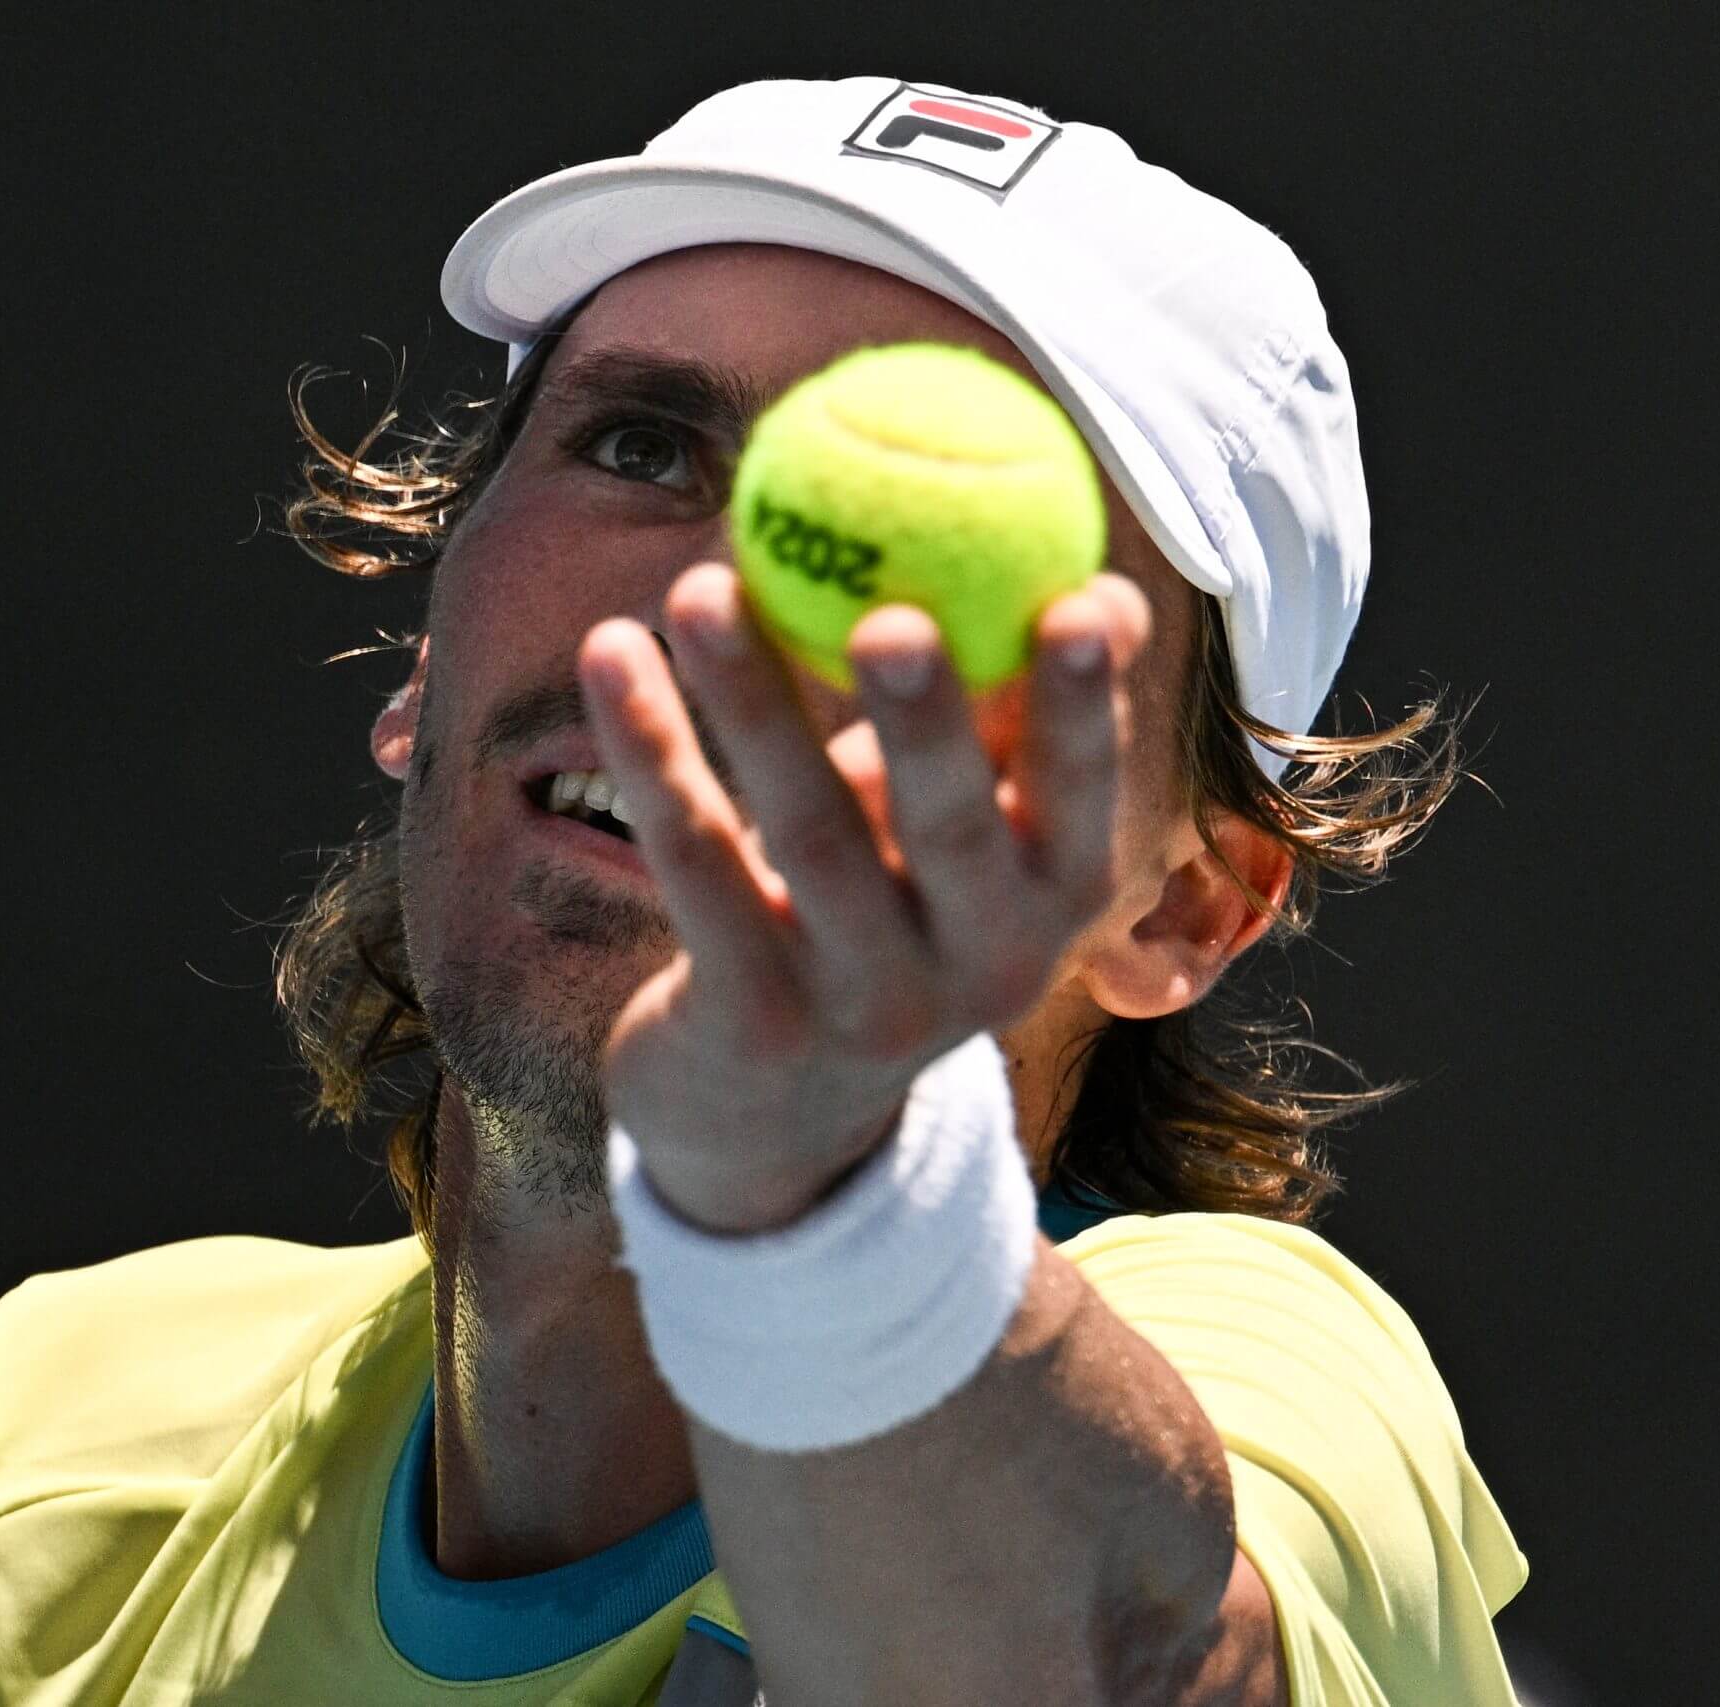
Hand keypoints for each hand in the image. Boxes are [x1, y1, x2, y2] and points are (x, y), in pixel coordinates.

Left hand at [577, 561, 1152, 1233]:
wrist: (775, 1116)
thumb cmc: (888, 909)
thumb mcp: (966, 832)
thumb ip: (1019, 721)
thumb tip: (1108, 591)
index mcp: (1055, 898)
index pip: (1082, 795)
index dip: (1084, 706)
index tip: (1078, 603)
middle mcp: (980, 965)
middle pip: (949, 828)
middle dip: (926, 719)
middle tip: (890, 615)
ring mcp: (863, 1003)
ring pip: (807, 834)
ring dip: (753, 700)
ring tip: (701, 587)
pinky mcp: (750, 1018)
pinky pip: (695, 864)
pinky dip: (653, 752)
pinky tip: (612, 651)